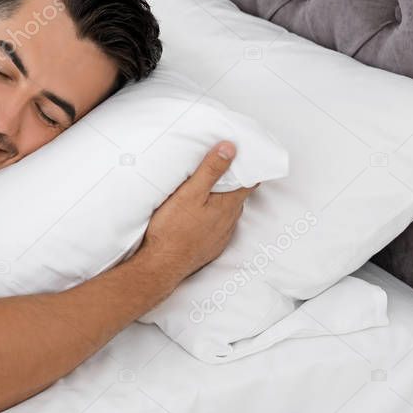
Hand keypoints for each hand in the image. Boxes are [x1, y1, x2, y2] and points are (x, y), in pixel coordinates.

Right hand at [137, 141, 257, 281]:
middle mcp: (229, 221)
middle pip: (238, 196)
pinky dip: (212, 216)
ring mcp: (221, 235)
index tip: (242, 155)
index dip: (248, 167)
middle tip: (220, 166)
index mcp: (228, 205)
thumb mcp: (190, 193)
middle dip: (232, 181)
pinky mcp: (211, 246)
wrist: (162, 265)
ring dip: (221, 200)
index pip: (249, 181)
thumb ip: (210, 170)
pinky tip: (198, 214)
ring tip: (207, 188)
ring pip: (227, 212)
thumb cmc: (173, 229)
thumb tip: (229, 148)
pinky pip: (218, 226)